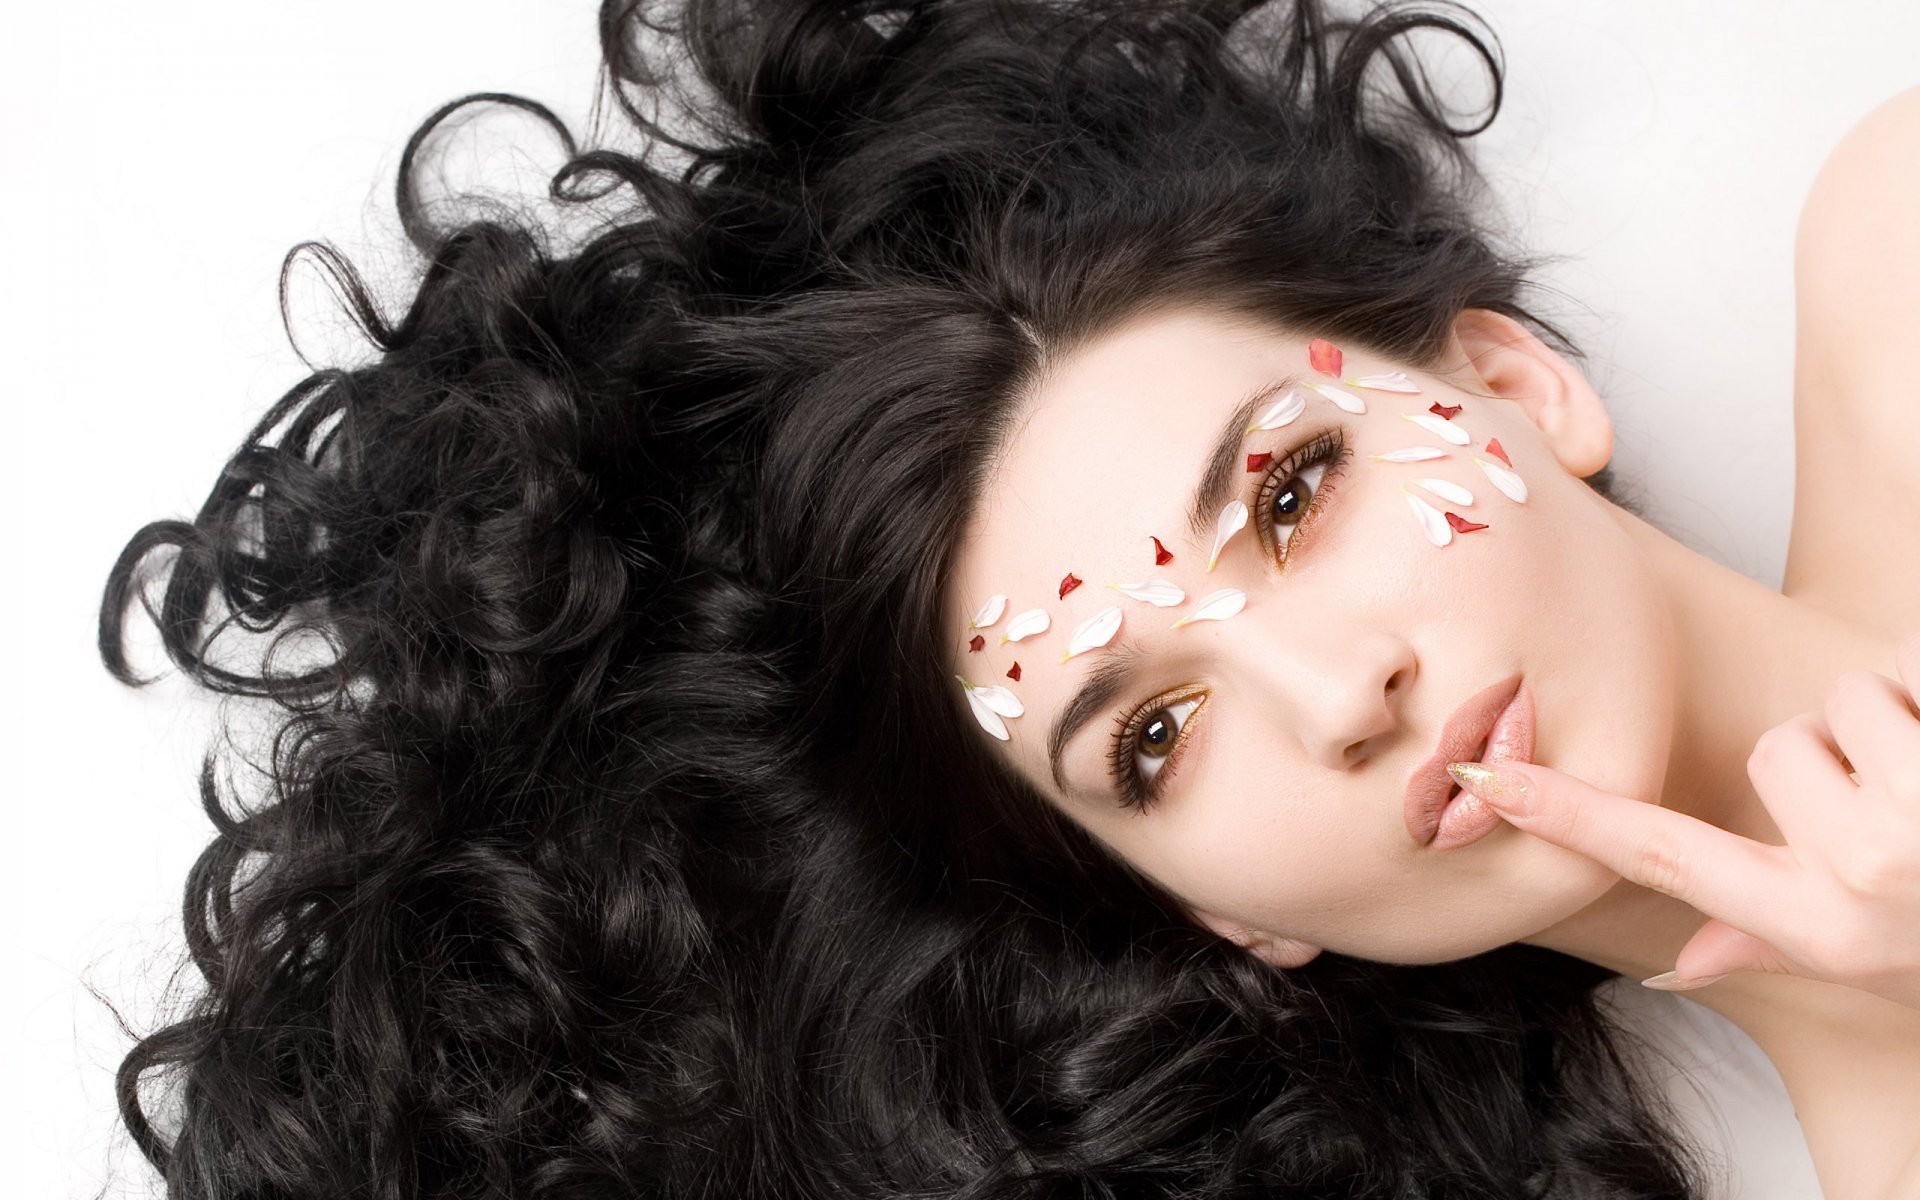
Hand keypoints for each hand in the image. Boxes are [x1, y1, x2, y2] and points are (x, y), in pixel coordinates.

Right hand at [1449, 632, 1919, 1009]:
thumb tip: (1678, 967)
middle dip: (1834, 755)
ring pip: (1838, 707)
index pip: (1659, 857)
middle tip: (1903, 802)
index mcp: (1815, 924)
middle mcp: (1853, 885)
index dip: (1567, 815)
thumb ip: (1767, 943)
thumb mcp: (1872, 959)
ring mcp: (1908, 828)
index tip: (1489, 776)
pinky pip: (1896, 685)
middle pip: (1775, 749)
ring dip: (1891, 723)